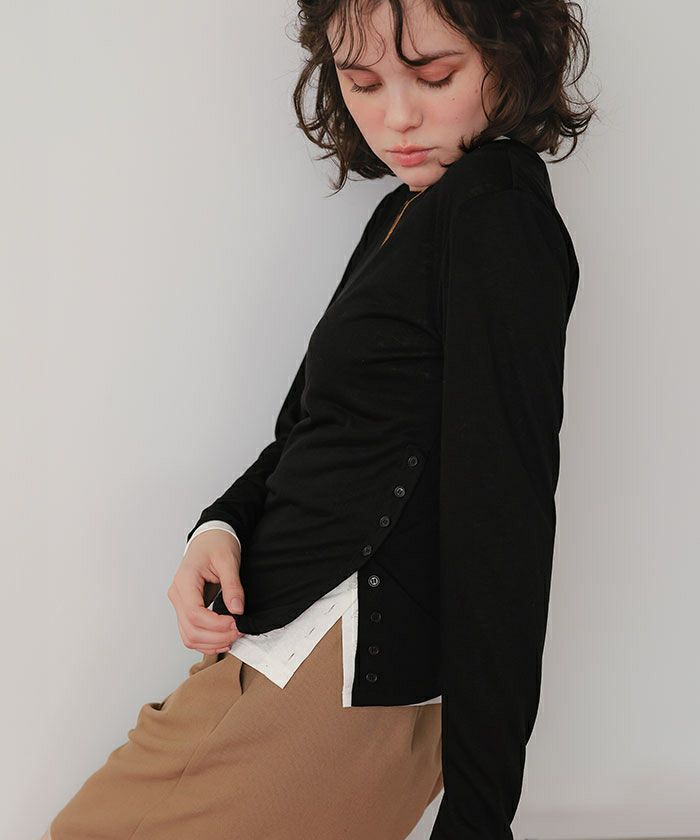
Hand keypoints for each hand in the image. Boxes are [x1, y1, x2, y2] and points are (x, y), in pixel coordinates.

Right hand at [168, 530, 246, 654]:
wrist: (210, 537)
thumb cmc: (216, 544)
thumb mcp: (228, 560)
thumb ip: (232, 585)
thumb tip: (237, 610)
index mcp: (185, 581)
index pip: (195, 613)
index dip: (216, 624)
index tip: (236, 623)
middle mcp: (177, 594)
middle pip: (191, 630)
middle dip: (216, 637)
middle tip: (239, 631)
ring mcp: (180, 603)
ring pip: (189, 636)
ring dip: (211, 643)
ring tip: (234, 636)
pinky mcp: (187, 608)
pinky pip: (191, 632)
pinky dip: (207, 641)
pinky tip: (223, 639)